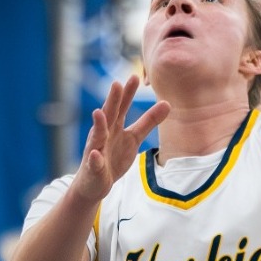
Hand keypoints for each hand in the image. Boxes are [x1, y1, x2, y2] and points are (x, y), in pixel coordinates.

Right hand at [71, 75, 170, 202]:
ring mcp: (96, 150)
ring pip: (97, 135)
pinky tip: (95, 153)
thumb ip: (148, 121)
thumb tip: (167, 103)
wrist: (94, 184)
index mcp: (114, 126)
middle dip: (112, 101)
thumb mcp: (133, 138)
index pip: (121, 106)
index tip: (135, 77)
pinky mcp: (93, 167)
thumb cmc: (113, 157)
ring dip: (98, 124)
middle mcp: (103, 134)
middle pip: (108, 115)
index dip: (127, 93)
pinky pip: (94, 162)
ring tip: (99, 112)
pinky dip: (94, 158)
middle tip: (116, 84)